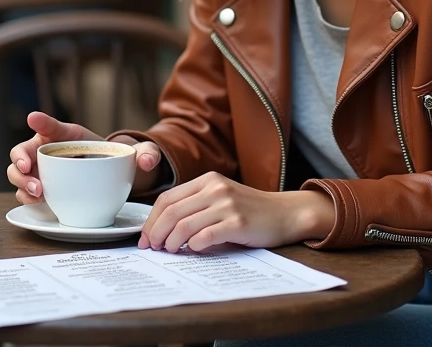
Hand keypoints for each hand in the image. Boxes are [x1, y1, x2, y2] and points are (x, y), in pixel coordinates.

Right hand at [8, 111, 162, 204]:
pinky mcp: (42, 190)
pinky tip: (37, 204)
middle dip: (21, 162)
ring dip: (22, 183)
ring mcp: (41, 171)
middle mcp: (48, 151)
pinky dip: (27, 198)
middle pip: (23, 151)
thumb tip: (147, 160)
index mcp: (67, 135)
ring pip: (18, 173)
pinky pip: (25, 193)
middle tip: (32, 174)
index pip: (51, 125)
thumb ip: (146, 153)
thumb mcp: (137, 153)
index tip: (34, 118)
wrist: (113, 179)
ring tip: (38, 193)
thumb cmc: (118, 160)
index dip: (41, 122)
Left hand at [138, 172, 334, 252]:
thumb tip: (163, 231)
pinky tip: (194, 250)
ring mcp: (227, 204)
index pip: (167, 198)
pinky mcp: (238, 222)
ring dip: (172, 242)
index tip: (145, 238)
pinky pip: (205, 236)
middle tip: (152, 248)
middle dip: (156, 233)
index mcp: (207, 180)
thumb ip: (196, 207)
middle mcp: (215, 188)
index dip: (151, 220)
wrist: (286, 213)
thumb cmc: (250, 211)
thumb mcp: (221, 199)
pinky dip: (194, 245)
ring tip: (171, 251)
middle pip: (172, 211)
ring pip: (184, 224)